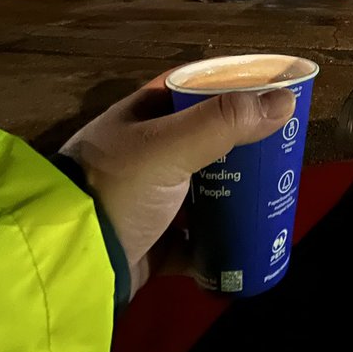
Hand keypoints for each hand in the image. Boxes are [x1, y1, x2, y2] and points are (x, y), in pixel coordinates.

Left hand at [59, 74, 295, 293]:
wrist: (67, 263)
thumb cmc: (115, 188)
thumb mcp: (169, 146)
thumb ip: (225, 122)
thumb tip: (285, 99)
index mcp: (143, 116)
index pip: (195, 88)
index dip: (234, 88)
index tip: (274, 95)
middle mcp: (146, 153)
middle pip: (207, 142)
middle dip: (245, 149)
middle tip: (284, 153)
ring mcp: (150, 199)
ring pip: (205, 190)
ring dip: (236, 195)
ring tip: (274, 197)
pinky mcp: (155, 242)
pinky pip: (196, 238)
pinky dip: (220, 241)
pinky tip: (249, 241)